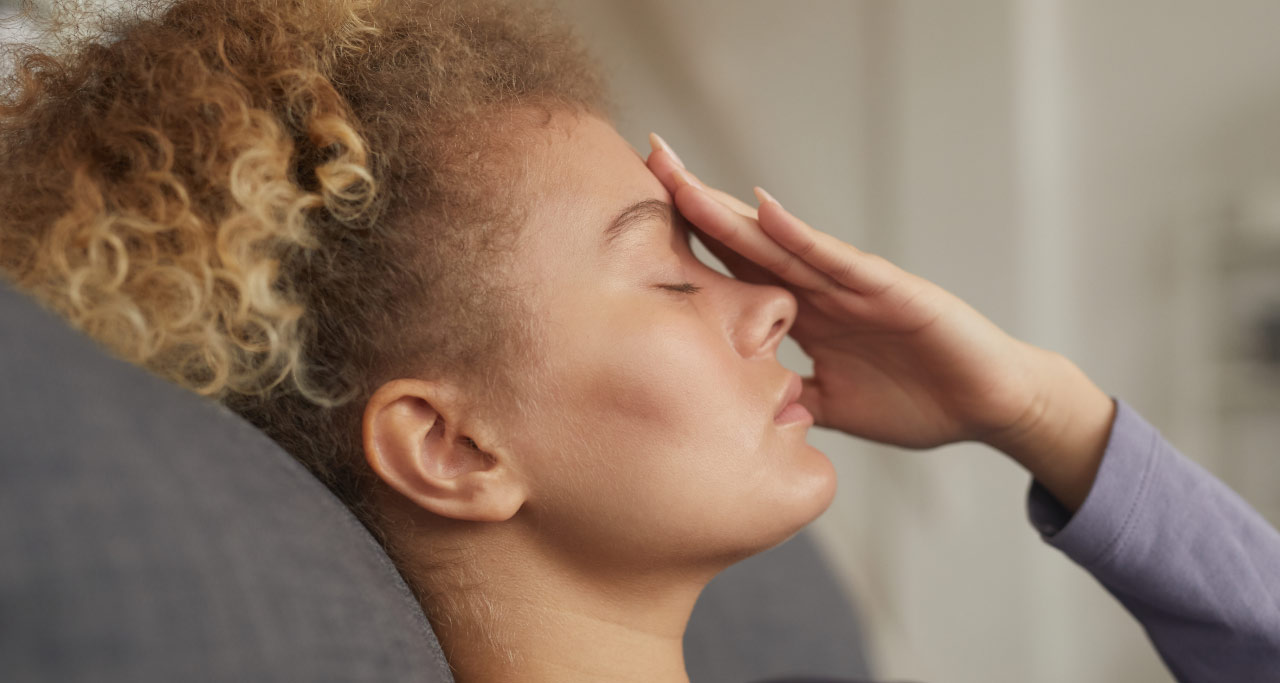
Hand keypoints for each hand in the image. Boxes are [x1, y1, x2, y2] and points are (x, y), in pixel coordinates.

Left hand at [645, 133, 1052, 450]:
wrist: (989, 406)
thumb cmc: (918, 401)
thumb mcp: (835, 407)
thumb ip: (793, 400)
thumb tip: (741, 414)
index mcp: (803, 317)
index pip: (734, 274)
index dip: (688, 246)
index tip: (634, 224)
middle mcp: (819, 290)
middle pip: (744, 241)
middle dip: (695, 203)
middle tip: (646, 160)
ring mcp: (852, 284)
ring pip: (778, 241)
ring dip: (728, 209)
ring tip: (681, 175)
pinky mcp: (889, 288)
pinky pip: (836, 260)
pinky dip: (800, 235)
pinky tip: (763, 209)